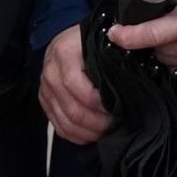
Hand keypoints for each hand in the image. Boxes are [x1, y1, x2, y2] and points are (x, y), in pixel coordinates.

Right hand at [40, 23, 113, 145]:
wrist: (68, 40)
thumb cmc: (89, 42)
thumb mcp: (101, 41)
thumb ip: (112, 57)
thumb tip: (132, 80)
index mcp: (64, 54)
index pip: (76, 85)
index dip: (98, 102)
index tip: (117, 107)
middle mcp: (50, 73)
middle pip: (72, 110)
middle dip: (97, 123)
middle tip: (115, 123)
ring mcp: (45, 90)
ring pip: (66, 123)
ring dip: (89, 132)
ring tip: (107, 130)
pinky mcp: (45, 102)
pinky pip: (59, 127)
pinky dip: (77, 136)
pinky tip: (92, 133)